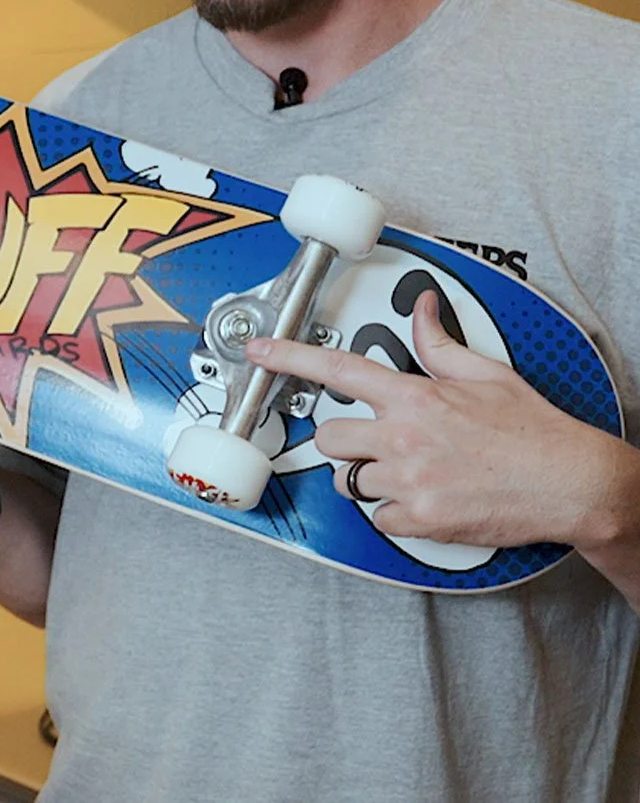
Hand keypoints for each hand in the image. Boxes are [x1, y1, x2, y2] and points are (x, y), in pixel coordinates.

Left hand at [245, 290, 609, 549]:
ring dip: (365, 477)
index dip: (289, 357)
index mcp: (415, 397)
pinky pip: (379, 518)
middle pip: (331, 436)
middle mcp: (404, 438)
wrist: (569, 483)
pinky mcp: (420, 520)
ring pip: (349, 482)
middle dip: (343, 439)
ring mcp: (409, 482)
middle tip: (371, 440)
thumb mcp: (485, 373)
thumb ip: (439, 344)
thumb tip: (423, 311)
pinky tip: (420, 498)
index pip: (338, 368)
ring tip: (402, 471)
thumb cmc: (532, 432)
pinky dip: (393, 513)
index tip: (260, 352)